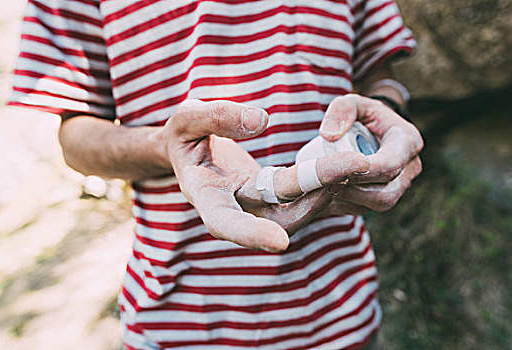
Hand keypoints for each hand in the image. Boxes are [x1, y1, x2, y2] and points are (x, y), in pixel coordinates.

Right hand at [163, 99, 368, 251]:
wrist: (190, 147)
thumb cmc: (184, 133)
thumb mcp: (186, 116)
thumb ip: (215, 116)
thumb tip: (261, 121)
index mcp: (204, 195)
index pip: (223, 222)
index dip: (249, 235)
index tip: (279, 244)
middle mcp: (232, 209)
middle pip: (275, 218)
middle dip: (315, 194)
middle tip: (353, 165)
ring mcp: (254, 207)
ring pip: (295, 214)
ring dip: (326, 191)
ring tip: (353, 163)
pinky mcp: (270, 200)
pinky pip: (301, 202)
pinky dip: (323, 187)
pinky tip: (343, 168)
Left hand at [318, 94, 422, 211]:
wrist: (372, 130)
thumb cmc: (362, 115)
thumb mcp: (352, 102)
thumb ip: (341, 109)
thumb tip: (328, 135)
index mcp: (407, 143)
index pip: (389, 165)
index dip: (361, 172)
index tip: (334, 168)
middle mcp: (409, 169)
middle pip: (384, 194)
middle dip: (351, 190)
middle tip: (322, 180)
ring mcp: (398, 187)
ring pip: (374, 205)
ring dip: (345, 200)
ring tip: (319, 185)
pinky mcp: (383, 198)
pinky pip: (363, 208)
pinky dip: (341, 204)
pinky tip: (321, 194)